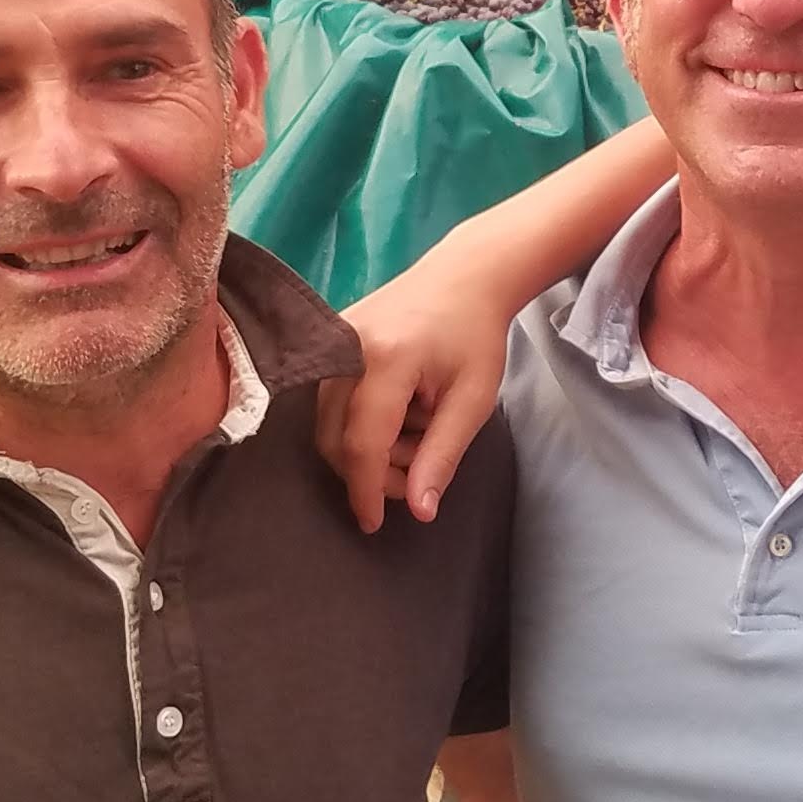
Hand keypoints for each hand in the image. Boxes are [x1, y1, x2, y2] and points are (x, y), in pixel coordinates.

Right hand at [324, 255, 521, 531]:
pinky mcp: (328, 338)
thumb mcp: (474, 401)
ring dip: (365, 448)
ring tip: (415, 435)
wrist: (464, 277)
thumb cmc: (476, 337)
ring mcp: (331, 340)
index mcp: (386, 360)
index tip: (374, 524)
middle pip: (334, 438)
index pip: (361, 443)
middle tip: (414, 474)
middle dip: (369, 472)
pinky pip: (328, 399)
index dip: (366, 490)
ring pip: (326, 423)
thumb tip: (419, 511)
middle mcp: (346, 348)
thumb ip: (442, 456)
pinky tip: (396, 416)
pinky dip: (358, 422)